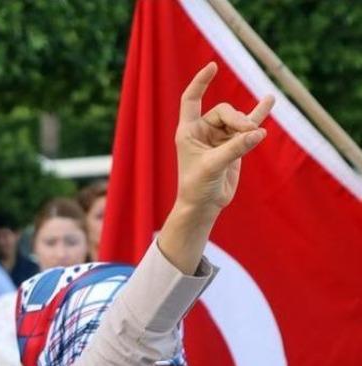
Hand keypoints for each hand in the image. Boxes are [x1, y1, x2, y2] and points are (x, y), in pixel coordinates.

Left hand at [174, 62, 273, 218]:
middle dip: (238, 121)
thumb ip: (235, 148)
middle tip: (249, 134)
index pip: (191, 100)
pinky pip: (249, 125)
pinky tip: (270, 99)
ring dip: (248, 124)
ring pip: (239, 119)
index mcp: (188, 131)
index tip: (212, 66)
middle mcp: (203, 130)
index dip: (200, 83)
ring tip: (257, 132)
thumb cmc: (197, 187)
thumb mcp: (213, 166)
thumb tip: (259, 132)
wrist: (204, 205)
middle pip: (225, 111)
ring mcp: (220, 136)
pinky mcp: (234, 144)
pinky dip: (258, 114)